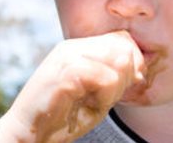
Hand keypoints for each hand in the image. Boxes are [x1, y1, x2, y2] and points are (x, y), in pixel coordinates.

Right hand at [6, 31, 145, 141]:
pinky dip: (107, 96)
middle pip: (121, 48)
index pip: (121, 38)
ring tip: (101, 100)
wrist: (31, 133)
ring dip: (117, 87)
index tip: (133, 79)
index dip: (134, 57)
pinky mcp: (65, 73)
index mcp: (80, 47)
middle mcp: (74, 47)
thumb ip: (116, 76)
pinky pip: (106, 78)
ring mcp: (68, 57)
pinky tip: (93, 104)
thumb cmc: (67, 113)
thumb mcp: (98, 91)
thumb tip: (140, 70)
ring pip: (117, 61)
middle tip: (113, 94)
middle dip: (128, 74)